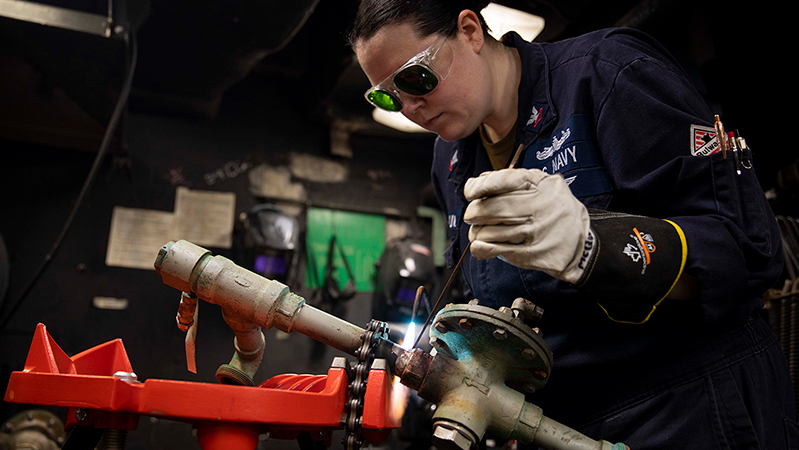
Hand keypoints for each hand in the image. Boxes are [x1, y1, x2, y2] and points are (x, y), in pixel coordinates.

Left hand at [463, 168, 591, 283]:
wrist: (580, 243)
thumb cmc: (552, 210)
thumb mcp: (543, 185)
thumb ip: (513, 179)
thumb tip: (479, 181)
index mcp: (541, 185)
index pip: (506, 180)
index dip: (482, 185)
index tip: (470, 192)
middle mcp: (541, 207)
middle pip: (493, 208)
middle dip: (474, 212)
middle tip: (471, 215)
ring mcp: (537, 232)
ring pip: (491, 231)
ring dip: (477, 232)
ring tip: (480, 232)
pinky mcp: (532, 255)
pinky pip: (497, 250)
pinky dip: (481, 248)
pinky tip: (479, 246)